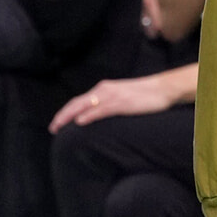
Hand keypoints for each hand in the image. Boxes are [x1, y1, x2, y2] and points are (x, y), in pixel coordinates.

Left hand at [49, 75, 174, 132]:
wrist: (163, 88)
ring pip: (84, 105)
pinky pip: (101, 109)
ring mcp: (112, 96)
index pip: (79, 100)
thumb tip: (99, 117)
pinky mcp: (121, 103)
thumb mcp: (123, 99)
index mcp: (104, 89)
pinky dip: (89, 115)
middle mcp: (104, 90)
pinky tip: (80, 122)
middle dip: (62, 115)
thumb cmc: (146, 96)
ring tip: (59, 126)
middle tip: (52, 128)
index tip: (57, 123)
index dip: (66, 112)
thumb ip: (110, 105)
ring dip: (69, 116)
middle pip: (76, 102)